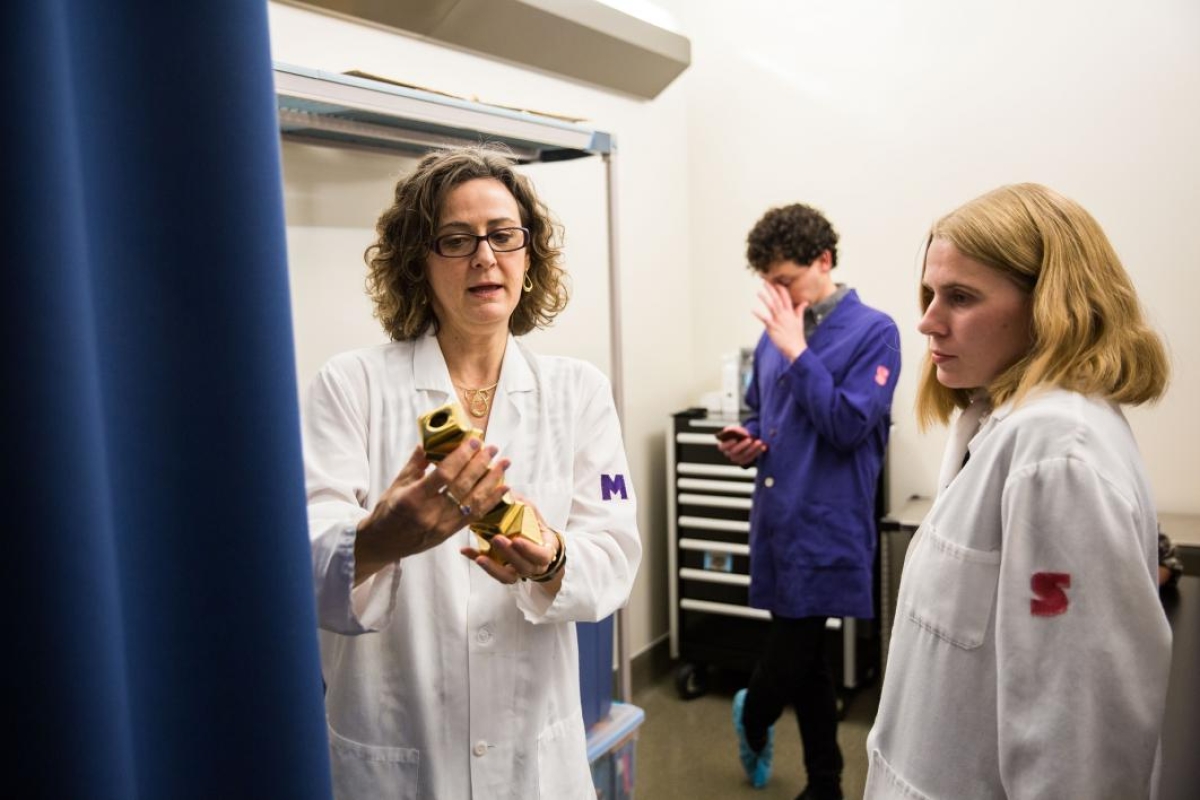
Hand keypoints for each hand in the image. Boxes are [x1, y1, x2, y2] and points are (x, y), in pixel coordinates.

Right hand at [354, 438, 509, 582]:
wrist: (384, 543)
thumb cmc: (388, 510)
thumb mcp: (397, 483)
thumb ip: (417, 463)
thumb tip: (431, 440)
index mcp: (413, 498)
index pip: (444, 475)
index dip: (462, 457)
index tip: (474, 441)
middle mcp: (430, 514)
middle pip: (462, 486)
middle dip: (480, 464)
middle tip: (492, 448)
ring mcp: (442, 526)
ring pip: (473, 501)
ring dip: (492, 480)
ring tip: (504, 463)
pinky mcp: (450, 534)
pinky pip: (475, 515)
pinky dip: (491, 501)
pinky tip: (503, 487)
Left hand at [461, 496, 561, 588]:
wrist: (535, 542)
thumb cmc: (534, 526)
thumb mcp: (532, 513)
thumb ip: (522, 505)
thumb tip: (505, 490)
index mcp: (544, 552)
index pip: (541, 556)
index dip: (529, 550)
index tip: (516, 540)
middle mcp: (532, 566)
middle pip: (522, 566)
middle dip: (509, 554)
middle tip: (496, 539)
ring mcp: (517, 572)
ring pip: (506, 576)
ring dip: (493, 567)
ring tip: (480, 557)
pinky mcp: (502, 572)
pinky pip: (492, 572)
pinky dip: (479, 562)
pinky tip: (466, 552)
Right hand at [716, 425, 765, 465]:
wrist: (745, 439)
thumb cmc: (738, 433)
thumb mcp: (734, 429)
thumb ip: (732, 429)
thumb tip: (735, 432)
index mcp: (723, 446)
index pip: (722, 447)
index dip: (728, 444)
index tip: (735, 440)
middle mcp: (729, 454)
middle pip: (735, 452)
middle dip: (742, 445)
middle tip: (750, 439)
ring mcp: (737, 459)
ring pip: (744, 455)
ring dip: (752, 449)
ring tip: (759, 442)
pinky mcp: (745, 461)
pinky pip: (751, 458)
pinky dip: (757, 452)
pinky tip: (763, 447)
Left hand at [752, 280, 807, 361]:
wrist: (795, 347)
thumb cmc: (796, 336)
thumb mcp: (800, 321)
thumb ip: (800, 310)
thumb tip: (804, 302)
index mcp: (791, 312)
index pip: (786, 297)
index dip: (781, 289)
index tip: (776, 282)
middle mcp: (784, 315)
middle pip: (777, 299)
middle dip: (771, 290)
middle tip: (765, 282)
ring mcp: (778, 321)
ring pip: (771, 307)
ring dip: (765, 299)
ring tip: (759, 292)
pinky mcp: (773, 328)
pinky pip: (765, 320)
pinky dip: (759, 315)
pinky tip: (753, 310)